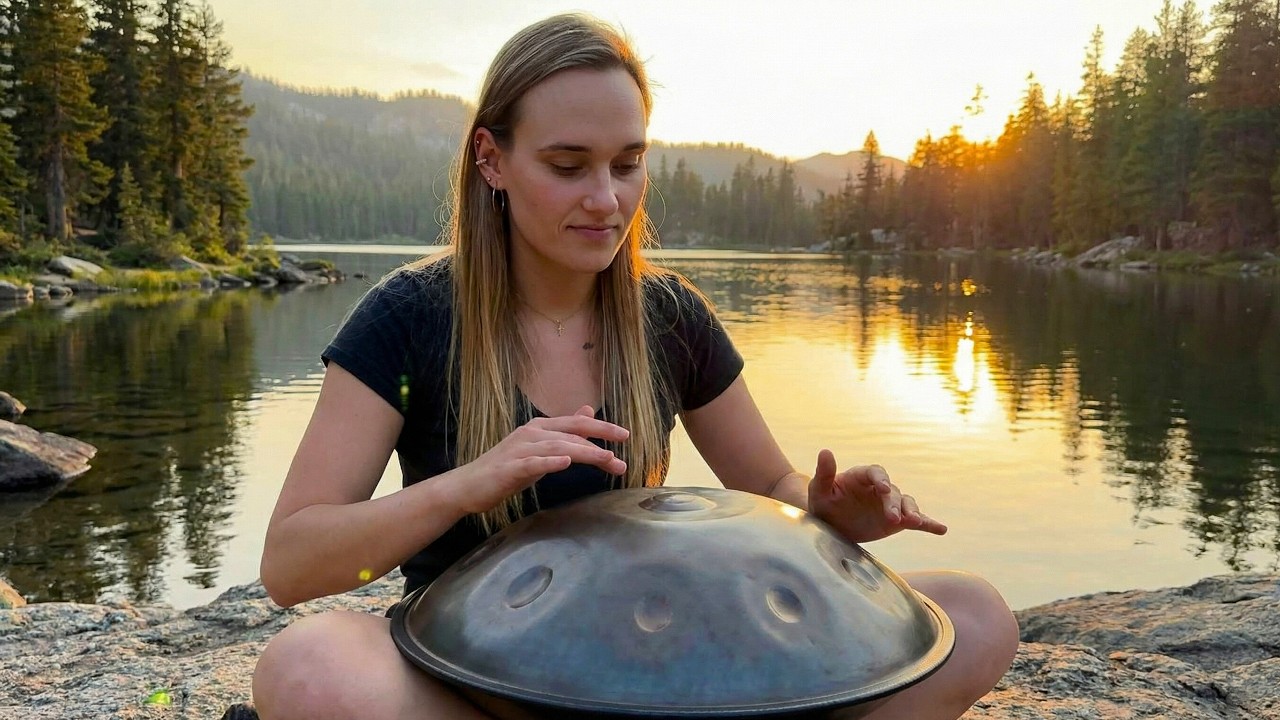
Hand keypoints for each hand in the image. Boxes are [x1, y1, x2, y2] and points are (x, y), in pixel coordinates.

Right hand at [450, 405, 628, 514]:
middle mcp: (531, 433)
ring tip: (605, 459)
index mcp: (540, 427)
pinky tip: (566, 463)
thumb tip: (588, 411)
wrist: (468, 485)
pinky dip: (550, 462)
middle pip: (571, 432)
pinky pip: (532, 463)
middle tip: (622, 451)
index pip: (577, 424)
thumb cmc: (506, 469)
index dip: (602, 427)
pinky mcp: (509, 468)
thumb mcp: (540, 448)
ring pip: (557, 446)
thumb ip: (564, 432)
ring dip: (584, 452)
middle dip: (600, 440)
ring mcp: (519, 449)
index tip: (625, 436)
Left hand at [807, 449, 946, 542]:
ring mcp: (891, 504)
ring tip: (916, 522)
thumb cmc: (824, 504)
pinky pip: (916, 521)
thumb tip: (825, 451)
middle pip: (892, 492)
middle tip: (892, 518)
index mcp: (863, 477)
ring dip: (911, 512)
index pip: (876, 473)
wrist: (832, 525)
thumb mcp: (820, 491)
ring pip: (906, 504)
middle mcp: (880, 488)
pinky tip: (942, 529)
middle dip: (893, 504)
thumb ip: (825, 473)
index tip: (883, 489)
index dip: (881, 480)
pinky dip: (929, 524)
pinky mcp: (898, 521)